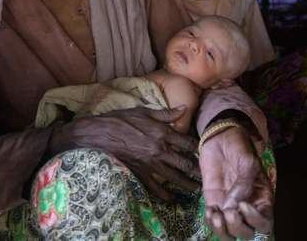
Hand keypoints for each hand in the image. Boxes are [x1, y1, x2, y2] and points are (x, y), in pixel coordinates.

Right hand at [49, 106, 199, 199]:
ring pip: (174, 177)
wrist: (100, 133)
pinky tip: (171, 198)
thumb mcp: (144, 111)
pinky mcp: (139, 172)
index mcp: (162, 132)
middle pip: (185, 163)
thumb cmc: (121, 119)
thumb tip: (184, 108)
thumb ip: (166, 113)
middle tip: (206, 175)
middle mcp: (159, 149)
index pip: (187, 143)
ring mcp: (150, 163)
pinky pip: (155, 187)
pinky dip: (164, 194)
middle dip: (197, 170)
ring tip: (196, 189)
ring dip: (187, 184)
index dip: (199, 148)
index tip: (205, 152)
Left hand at [200, 125, 273, 239]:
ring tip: (216, 215)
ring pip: (230, 233)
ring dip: (223, 230)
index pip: (264, 223)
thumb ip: (244, 184)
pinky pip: (214, 222)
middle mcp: (247, 206)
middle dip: (238, 227)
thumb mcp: (247, 162)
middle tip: (228, 211)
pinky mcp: (214, 202)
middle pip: (247, 233)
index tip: (243, 205)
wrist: (219, 136)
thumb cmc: (239, 146)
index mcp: (261, 197)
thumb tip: (235, 206)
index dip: (255, 220)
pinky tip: (209, 210)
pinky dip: (211, 222)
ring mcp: (230, 206)